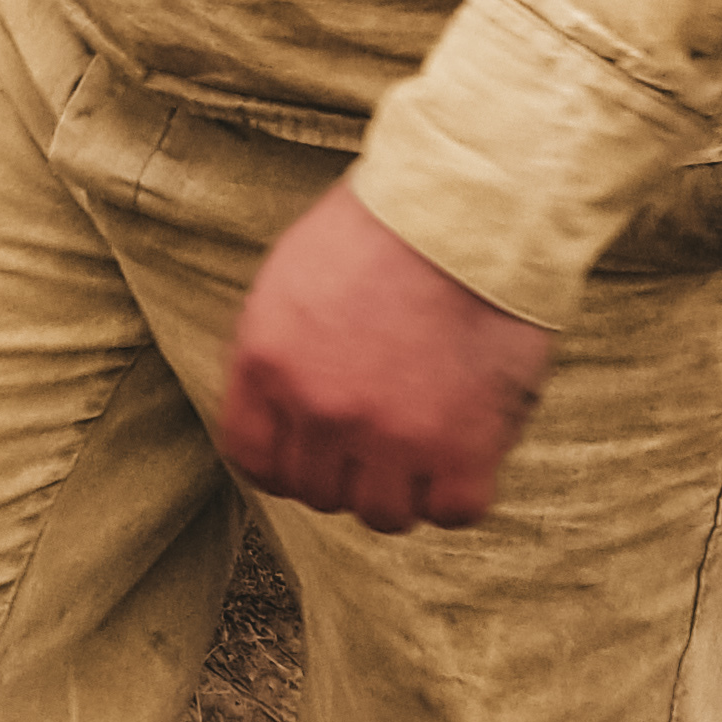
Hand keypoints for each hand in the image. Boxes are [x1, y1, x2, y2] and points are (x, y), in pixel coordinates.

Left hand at [217, 179, 552, 534]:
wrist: (466, 207)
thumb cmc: (383, 226)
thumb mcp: (293, 275)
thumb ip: (279, 353)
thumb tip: (284, 416)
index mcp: (267, 360)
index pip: (255, 459)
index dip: (286, 460)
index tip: (315, 449)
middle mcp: (320, 408)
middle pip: (320, 492)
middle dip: (347, 466)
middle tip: (381, 430)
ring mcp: (390, 436)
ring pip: (383, 515)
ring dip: (402, 484)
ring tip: (423, 435)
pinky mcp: (461, 450)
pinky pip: (451, 512)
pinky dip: (458, 488)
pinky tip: (464, 445)